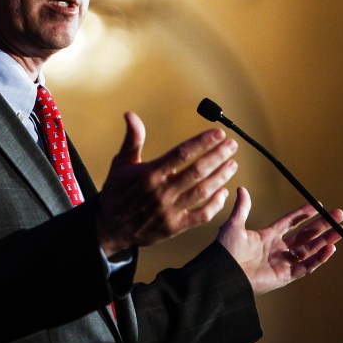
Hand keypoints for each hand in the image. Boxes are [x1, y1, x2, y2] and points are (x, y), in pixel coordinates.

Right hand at [97, 112, 239, 257]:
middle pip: (197, 170)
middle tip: (232, 145)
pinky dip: (215, 204)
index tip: (218, 133)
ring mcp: (170, 210)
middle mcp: (162, 191)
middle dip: (218, 156)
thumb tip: (130, 114)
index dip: (203, 142)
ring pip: (203, 191)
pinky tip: (224, 192)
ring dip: (221, 176)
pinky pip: (202, 215)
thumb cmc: (116, 192)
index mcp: (150, 173)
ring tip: (232, 164)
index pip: (182, 153)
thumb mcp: (121, 163)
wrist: (109, 228)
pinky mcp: (175, 226)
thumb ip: (133, 139)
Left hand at [217, 187, 342, 294]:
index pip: (290, 222)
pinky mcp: (286, 276)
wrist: (224, 274)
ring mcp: (283, 262)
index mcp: (267, 236)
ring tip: (341, 230)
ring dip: (326, 240)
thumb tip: (241, 188)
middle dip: (323, 225)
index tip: (318, 205)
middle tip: (339, 215)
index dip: (304, 213)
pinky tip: (330, 248)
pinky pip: (306, 266)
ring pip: (310, 250)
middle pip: (306, 235)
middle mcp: (278, 249)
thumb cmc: (226, 251)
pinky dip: (319, 258)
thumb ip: (242, 208)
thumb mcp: (234, 226)